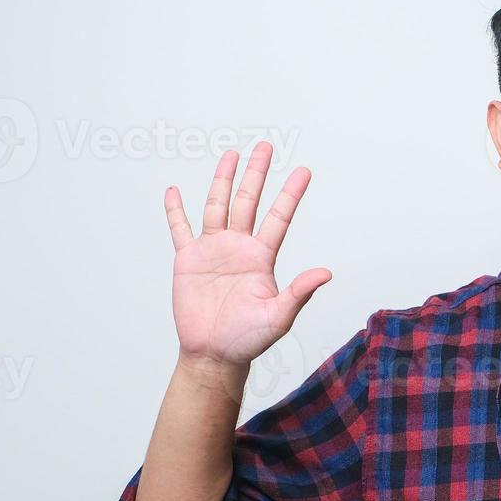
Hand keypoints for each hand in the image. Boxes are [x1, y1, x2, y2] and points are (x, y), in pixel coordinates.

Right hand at [163, 142, 329, 367]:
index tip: (304, 171)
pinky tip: (174, 191)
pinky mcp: (188, 260)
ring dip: (223, 180)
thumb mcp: (279, 316)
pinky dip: (176, 211)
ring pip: (218, 206)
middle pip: (248, 201)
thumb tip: (326, 272)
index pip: (279, 217)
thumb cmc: (248, 339)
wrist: (214, 354)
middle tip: (264, 147)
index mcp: (262, 258)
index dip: (290, 194)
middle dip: (256, 174)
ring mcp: (213, 251)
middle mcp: (239, 248)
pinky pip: (181, 229)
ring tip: (230, 154)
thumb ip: (300, 292)